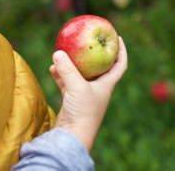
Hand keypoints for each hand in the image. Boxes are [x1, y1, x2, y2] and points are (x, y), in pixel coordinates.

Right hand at [50, 36, 127, 152]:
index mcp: (107, 84)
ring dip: (73, 64)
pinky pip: (67, 82)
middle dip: (94, 54)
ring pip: (80, 74)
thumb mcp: (77, 87)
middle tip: (88, 40)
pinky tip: (53, 68)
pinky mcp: (72, 100)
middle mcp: (98, 88)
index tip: (118, 37)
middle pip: (99, 66)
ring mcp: (85, 94)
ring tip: (64, 53)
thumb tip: (57, 52)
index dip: (122, 50)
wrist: (72, 136)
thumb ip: (67, 70)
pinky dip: (61, 75)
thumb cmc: (83, 112)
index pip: (120, 64)